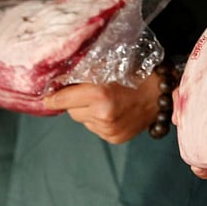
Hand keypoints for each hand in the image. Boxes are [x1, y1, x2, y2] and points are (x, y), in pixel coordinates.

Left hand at [43, 72, 161, 143]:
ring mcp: (109, 130)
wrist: (160, 95)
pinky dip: (98, 120)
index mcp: (101, 95)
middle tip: (85, 92)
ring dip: (86, 111)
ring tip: (103, 101)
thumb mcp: (109, 67)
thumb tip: (60, 77)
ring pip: (83, 120)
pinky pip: (95, 128)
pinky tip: (111, 111)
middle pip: (71, 111)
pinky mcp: (114, 138)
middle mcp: (103, 115)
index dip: (53, 98)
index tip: (46, 98)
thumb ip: (85, 72)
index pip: (64, 99)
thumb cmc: (136, 75)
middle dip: (73, 102)